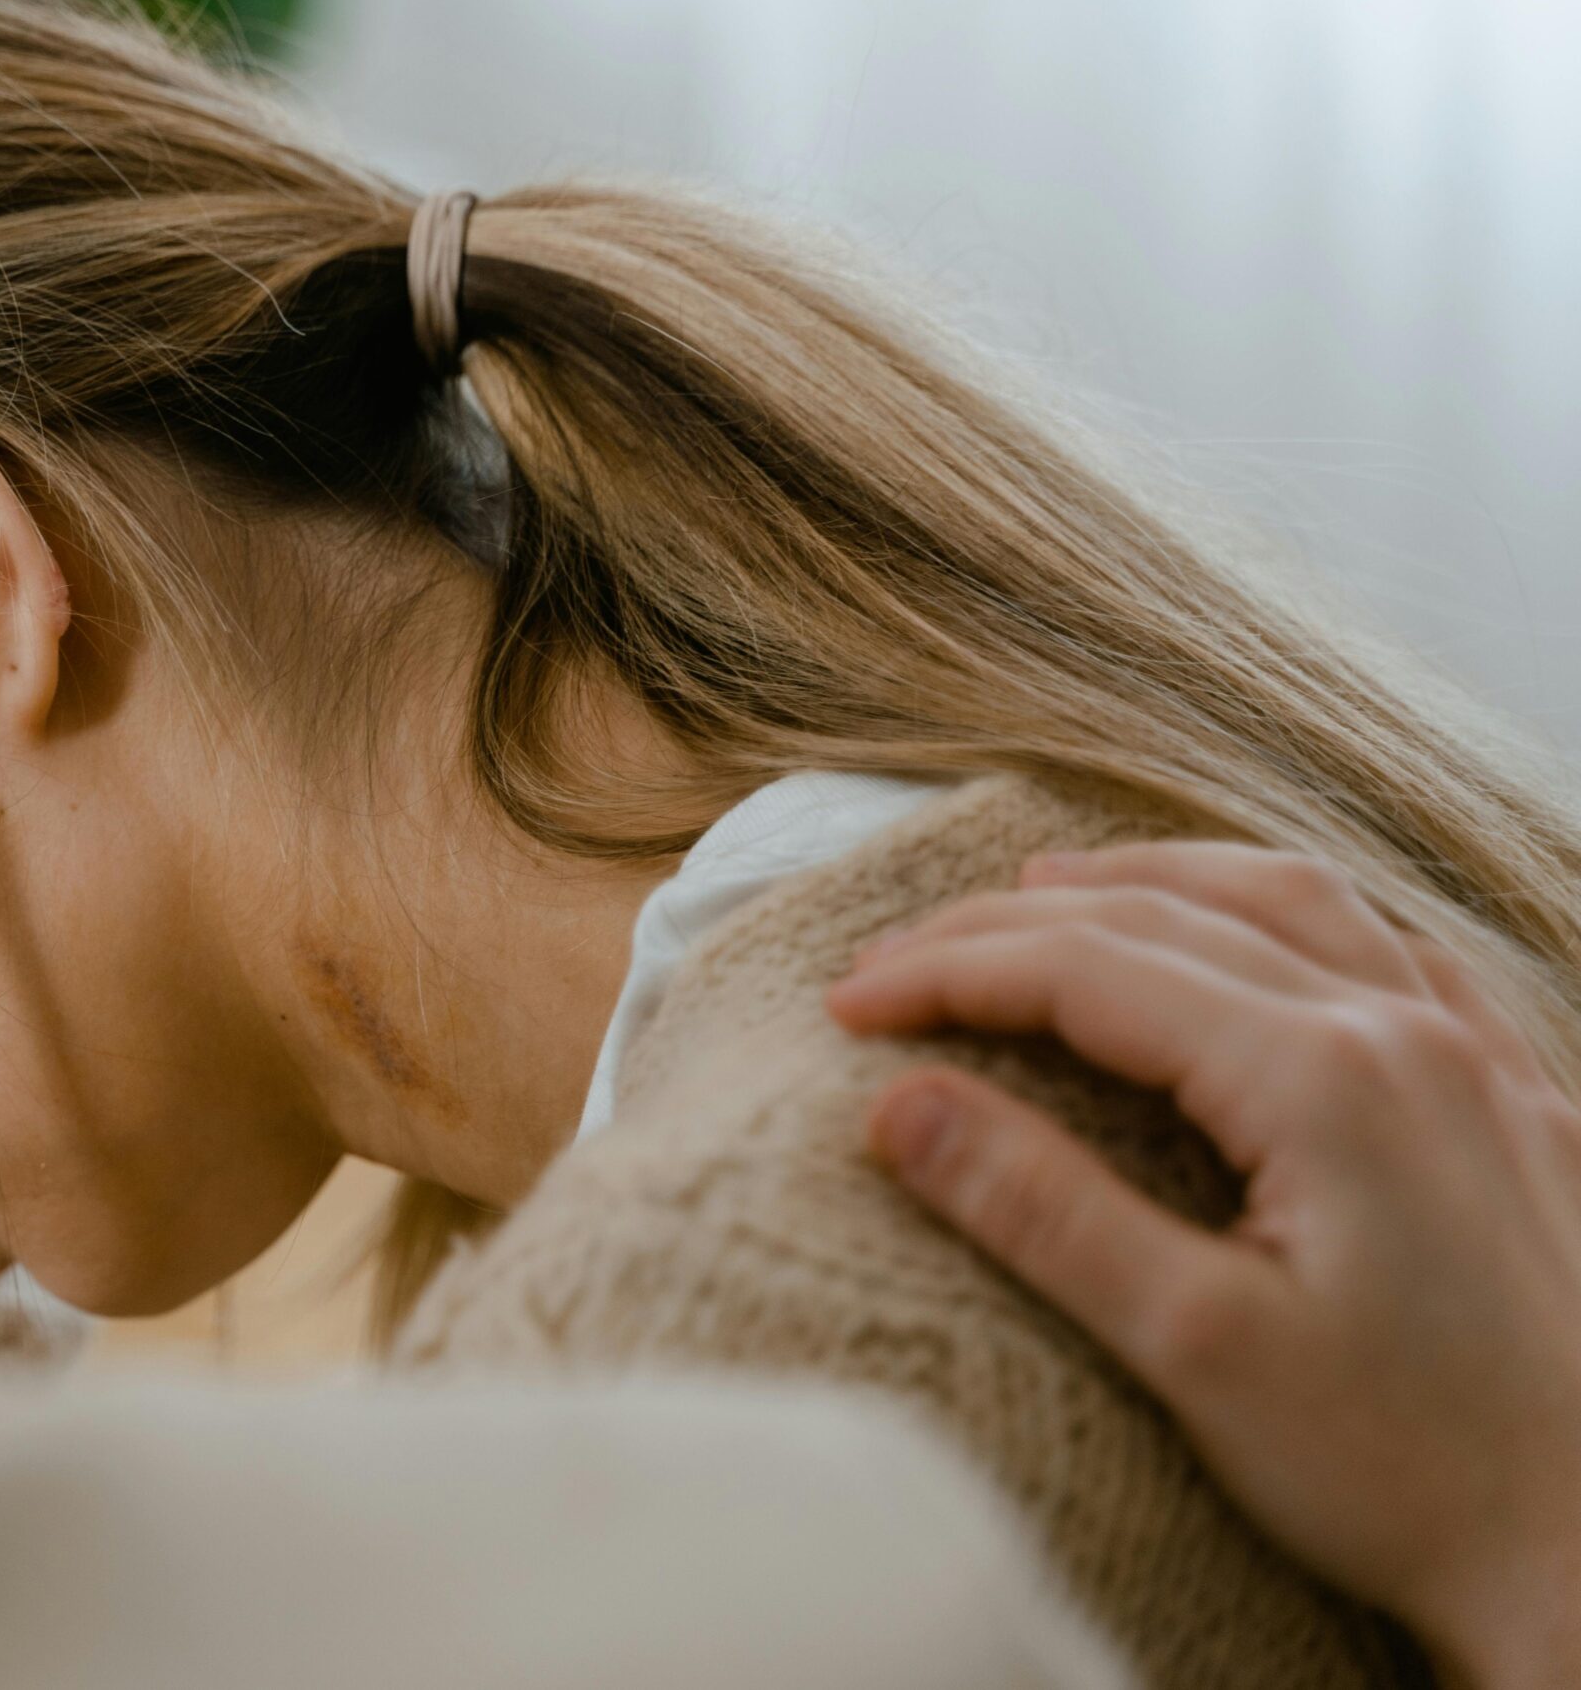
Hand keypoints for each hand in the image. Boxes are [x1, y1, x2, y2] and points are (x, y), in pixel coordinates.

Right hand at [824, 843, 1580, 1689]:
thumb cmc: (1410, 1475)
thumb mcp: (1195, 1350)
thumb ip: (1042, 1208)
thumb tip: (898, 1103)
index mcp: (1321, 1075)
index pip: (1087, 969)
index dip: (948, 975)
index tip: (844, 1006)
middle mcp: (1404, 1031)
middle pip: (1167, 917)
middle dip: (1008, 927)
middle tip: (894, 962)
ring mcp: (1473, 1057)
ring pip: (1288, 900)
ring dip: (1148, 881)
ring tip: (1046, 891)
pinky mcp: (1516, 1100)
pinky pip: (1390, 945)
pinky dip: (1285, 913)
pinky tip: (1253, 934)